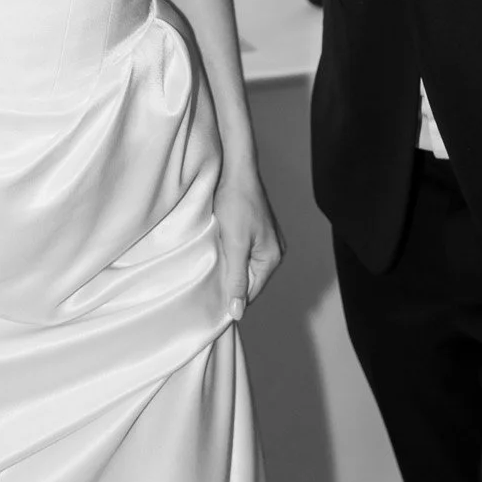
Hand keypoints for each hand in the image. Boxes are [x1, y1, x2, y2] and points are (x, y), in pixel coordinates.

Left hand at [215, 167, 283, 320]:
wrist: (237, 169)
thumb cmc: (236, 203)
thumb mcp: (234, 245)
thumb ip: (236, 279)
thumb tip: (237, 312)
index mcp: (272, 258)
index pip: (252, 293)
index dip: (232, 299)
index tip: (210, 303)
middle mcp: (274, 251)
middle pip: (249, 280)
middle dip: (230, 282)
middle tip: (207, 281)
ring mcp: (267, 240)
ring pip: (245, 267)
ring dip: (229, 268)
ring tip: (211, 265)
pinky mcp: (257, 231)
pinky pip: (244, 253)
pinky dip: (231, 255)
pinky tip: (218, 251)